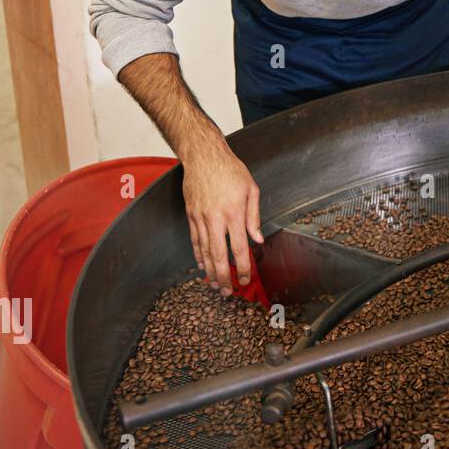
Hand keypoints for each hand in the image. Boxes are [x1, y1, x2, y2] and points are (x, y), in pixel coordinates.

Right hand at [181, 139, 262, 294]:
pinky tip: (202, 265)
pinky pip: (194, 240)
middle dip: (224, 277)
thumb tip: (257, 239)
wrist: (203, 156)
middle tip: (228, 292)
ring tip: (215, 285)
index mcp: (234, 213)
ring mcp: (200, 218)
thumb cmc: (230, 170)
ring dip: (210, 271)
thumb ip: (254, 217)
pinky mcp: (191, 215)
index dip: (243, 267)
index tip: (246, 279)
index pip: (240, 248)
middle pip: (219, 255)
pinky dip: (198, 255)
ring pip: (205, 251)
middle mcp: (215, 218)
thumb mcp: (251, 189)